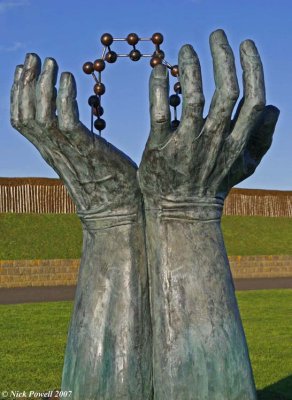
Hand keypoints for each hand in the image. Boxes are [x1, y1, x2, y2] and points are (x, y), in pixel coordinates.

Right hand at [11, 54, 138, 212]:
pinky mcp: (86, 151)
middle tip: (34, 56)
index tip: (24, 68)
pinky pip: (67, 121)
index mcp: (51, 152)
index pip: (22, 121)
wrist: (118, 213)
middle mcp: (53, 151)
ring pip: (41, 116)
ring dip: (43, 87)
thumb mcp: (83, 159)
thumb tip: (74, 124)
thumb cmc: (107, 185)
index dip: (18, 94)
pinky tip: (70, 78)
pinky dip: (64, 97)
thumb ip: (74, 141)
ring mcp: (68, 152)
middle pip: (25, 115)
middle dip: (25, 83)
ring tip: (53, 63)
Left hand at [139, 29, 278, 200]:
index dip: (253, 68)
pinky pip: (159, 111)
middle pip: (226, 91)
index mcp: (237, 142)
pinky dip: (159, 87)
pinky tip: (158, 70)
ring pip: (194, 97)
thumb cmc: (212, 184)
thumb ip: (263, 138)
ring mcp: (187, 144)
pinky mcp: (160, 148)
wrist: (182, 212)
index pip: (253, 100)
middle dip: (224, 57)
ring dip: (191, 67)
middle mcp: (215, 141)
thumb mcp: (245, 165)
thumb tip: (274, 107)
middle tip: (216, 34)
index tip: (245, 44)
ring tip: (186, 48)